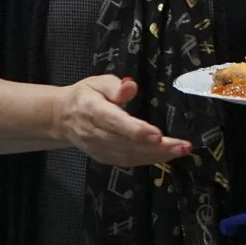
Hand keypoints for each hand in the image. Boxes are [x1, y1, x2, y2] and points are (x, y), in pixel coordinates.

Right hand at [52, 75, 191, 166]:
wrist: (62, 118)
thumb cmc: (85, 95)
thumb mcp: (96, 82)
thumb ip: (114, 85)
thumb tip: (131, 86)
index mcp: (92, 110)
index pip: (115, 122)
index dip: (136, 131)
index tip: (158, 135)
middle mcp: (94, 133)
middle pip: (127, 143)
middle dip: (157, 147)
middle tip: (183, 146)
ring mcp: (98, 149)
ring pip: (129, 156)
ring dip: (157, 156)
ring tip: (181, 151)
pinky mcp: (104, 157)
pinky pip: (127, 162)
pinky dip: (148, 160)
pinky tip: (167, 156)